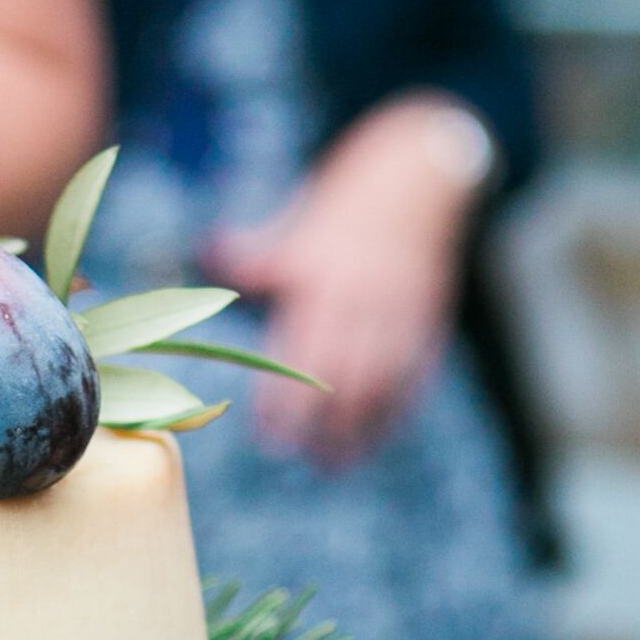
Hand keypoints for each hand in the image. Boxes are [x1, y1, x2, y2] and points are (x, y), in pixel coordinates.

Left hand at [205, 97, 489, 462]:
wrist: (417, 178)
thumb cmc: (340, 214)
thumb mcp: (294, 230)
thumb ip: (254, 256)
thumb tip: (210, 254)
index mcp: (324, 279)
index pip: (302, 351)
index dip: (286, 398)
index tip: (269, 433)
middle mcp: (365, 298)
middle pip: (344, 375)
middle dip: (323, 423)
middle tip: (302, 458)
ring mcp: (402, 310)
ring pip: (383, 381)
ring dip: (361, 427)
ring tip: (337, 461)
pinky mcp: (429, 317)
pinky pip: (416, 372)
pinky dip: (398, 408)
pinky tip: (379, 435)